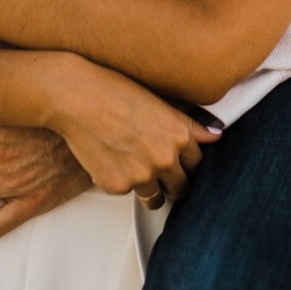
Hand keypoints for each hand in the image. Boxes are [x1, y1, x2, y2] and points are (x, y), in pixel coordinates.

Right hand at [49, 56, 220, 208]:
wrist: (75, 95)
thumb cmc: (114, 90)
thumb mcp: (158, 101)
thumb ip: (188, 124)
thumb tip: (215, 135)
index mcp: (179, 135)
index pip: (198, 164)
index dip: (188, 163)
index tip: (181, 163)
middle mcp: (165, 158)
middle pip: (183, 188)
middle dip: (174, 182)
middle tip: (160, 170)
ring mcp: (141, 175)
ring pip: (157, 199)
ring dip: (151, 189)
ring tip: (136, 168)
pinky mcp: (117, 186)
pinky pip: (128, 193)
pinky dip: (122, 182)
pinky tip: (112, 159)